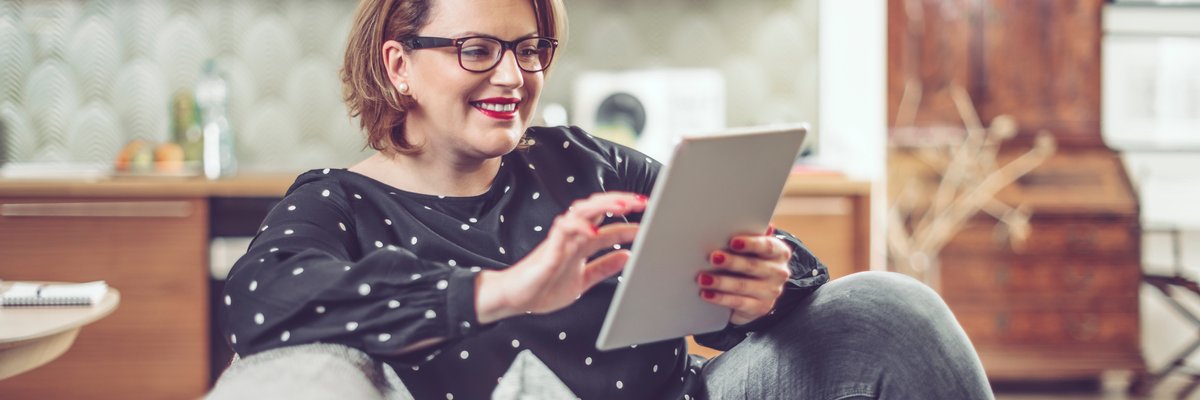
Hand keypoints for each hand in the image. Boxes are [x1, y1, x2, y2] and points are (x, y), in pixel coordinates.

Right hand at [476, 192, 645, 323]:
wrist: (515, 299)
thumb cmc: (543, 287)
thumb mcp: (583, 280)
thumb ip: (603, 268)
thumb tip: (628, 256)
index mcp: (581, 243)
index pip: (610, 226)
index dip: (631, 222)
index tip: (652, 219)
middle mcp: (573, 236)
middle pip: (598, 209)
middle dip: (620, 202)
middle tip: (642, 202)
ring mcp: (560, 239)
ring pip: (583, 212)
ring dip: (604, 206)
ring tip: (624, 205)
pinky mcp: (548, 248)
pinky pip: (564, 231)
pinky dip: (579, 227)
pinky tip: (594, 231)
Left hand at [697, 226, 791, 324]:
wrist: (758, 293)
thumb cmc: (751, 262)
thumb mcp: (753, 249)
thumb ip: (750, 236)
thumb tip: (745, 222)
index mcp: (779, 252)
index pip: (767, 246)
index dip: (751, 243)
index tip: (733, 241)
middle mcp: (779, 272)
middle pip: (753, 266)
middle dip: (731, 262)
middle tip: (712, 257)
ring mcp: (771, 292)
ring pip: (743, 286)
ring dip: (721, 282)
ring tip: (703, 278)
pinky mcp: (760, 308)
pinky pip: (738, 303)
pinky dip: (721, 298)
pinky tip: (706, 294)